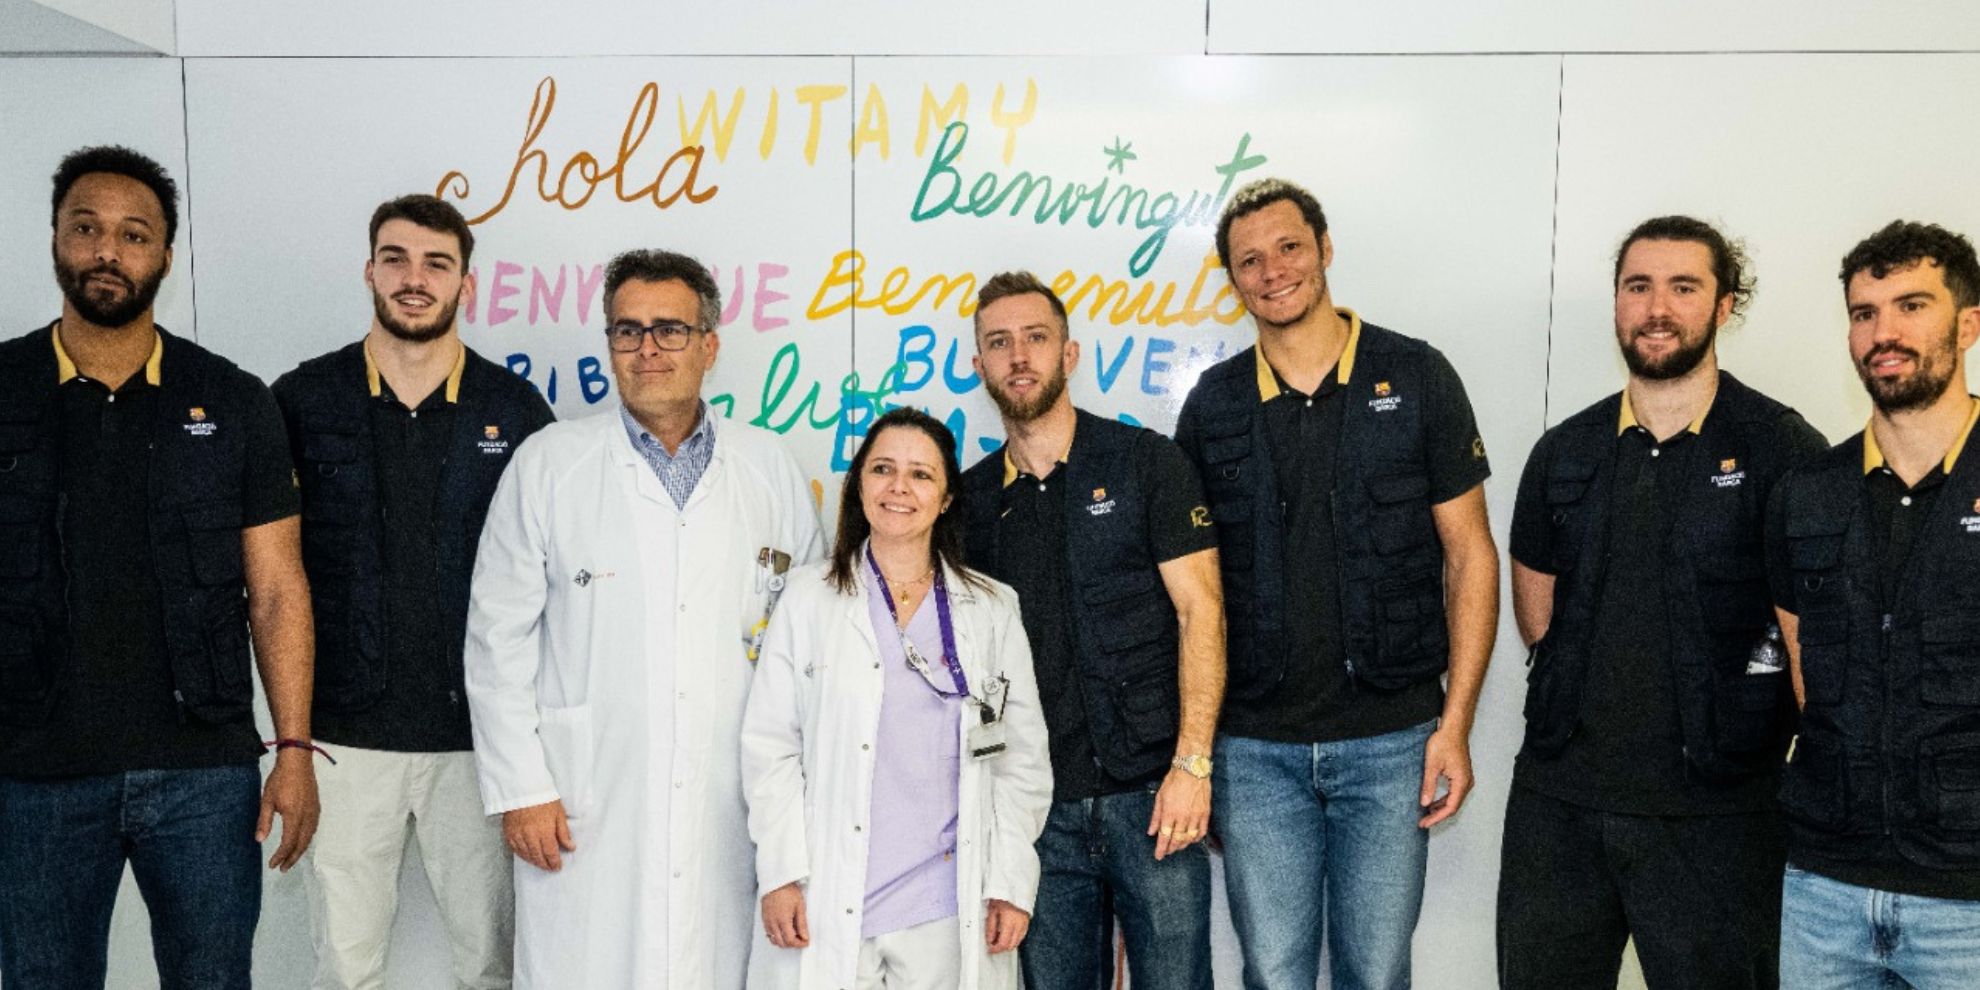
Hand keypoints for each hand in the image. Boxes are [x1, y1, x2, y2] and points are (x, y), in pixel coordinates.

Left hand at [257, 748, 319, 870]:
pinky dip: (307, 839)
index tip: (273, 864)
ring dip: (300, 850)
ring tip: (291, 858)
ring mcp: (314, 811)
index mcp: (294, 816)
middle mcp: (307, 816)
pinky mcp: (316, 806)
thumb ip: (265, 821)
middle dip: (292, 858)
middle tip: (283, 868)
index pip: (288, 842)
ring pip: (310, 837)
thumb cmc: (280, 779)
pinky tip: (301, 840)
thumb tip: (260, 840)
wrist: (298, 761)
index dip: (281, 856)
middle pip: (302, 844)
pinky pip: (313, 828)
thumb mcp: (267, 800)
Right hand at [504, 800, 575, 870]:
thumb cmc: (543, 798)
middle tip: (550, 868)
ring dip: (534, 862)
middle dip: (545, 865)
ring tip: (540, 864)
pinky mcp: (508, 833)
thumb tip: (571, 847)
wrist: (522, 789)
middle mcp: (530, 836)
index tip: (558, 867)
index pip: (550, 853)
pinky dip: (522, 855)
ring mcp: (518, 835)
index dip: (555, 862)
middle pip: (538, 856)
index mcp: (544, 831)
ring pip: (526, 855)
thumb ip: (564, 832)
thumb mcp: (558, 813)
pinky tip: (527, 857)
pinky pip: (515, 849)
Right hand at [761, 881, 810, 948]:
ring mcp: (767, 922)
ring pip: (774, 940)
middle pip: (781, 943)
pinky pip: (769, 934)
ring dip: (784, 941)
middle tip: (801, 939)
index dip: (799, 944)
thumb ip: (802, 924)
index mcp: (783, 920)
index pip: (790, 940)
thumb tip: (805, 937)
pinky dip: (776, 936)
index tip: (806, 941)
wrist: (776, 881)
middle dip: (792, 944)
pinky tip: (783, 930)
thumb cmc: (788, 891)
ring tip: (793, 935)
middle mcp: (773, 923)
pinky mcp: (764, 919)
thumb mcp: (799, 906)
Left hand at [985, 899, 1029, 953]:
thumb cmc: (1002, 894)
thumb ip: (991, 927)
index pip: (1003, 944)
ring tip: (999, 938)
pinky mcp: (1027, 921)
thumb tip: (989, 940)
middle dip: (1001, 948)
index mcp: (1009, 922)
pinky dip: (1014, 938)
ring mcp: (1025, 923)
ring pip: (1017, 942)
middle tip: (993, 944)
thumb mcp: (992, 909)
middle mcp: (1019, 924)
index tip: (990, 949)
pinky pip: (1022, 935)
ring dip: (1008, 943)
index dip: (995, 949)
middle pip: (1011, 945)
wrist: (1014, 884)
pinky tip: (1008, 933)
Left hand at [1147, 766, 1210, 859]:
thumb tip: (1151, 831)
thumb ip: (1156, 817)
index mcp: (1170, 813)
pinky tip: (1192, 840)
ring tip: (1177, 847)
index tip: (1158, 856)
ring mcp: (1196, 816)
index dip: (1161, 849)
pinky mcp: (1205, 813)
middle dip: (1171, 848)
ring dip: (1183, 845)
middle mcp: (1183, 817)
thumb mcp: (1160, 797)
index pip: (1164, 836)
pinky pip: (1202, 832)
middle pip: (1177, 840)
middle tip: (1167, 852)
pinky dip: (1196, 838)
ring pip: (1189, 838)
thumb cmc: (1174, 781)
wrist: (1192, 770)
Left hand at [1419, 725, 1472, 827]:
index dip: (1437, 818)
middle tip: (1423, 822)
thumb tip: (1425, 803)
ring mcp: (1466, 780)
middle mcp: (1467, 783)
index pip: (1450, 807)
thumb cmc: (1444, 742)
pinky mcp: (1462, 776)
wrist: (1454, 729)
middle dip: (1438, 816)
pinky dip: (1444, 800)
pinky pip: (1454, 793)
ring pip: (1454, 801)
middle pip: (1453, 806)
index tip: (1424, 823)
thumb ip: (1429, 785)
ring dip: (1440, 809)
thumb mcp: (1432, 765)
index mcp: (1461, 782)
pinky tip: (1433, 802)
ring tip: (1426, 814)